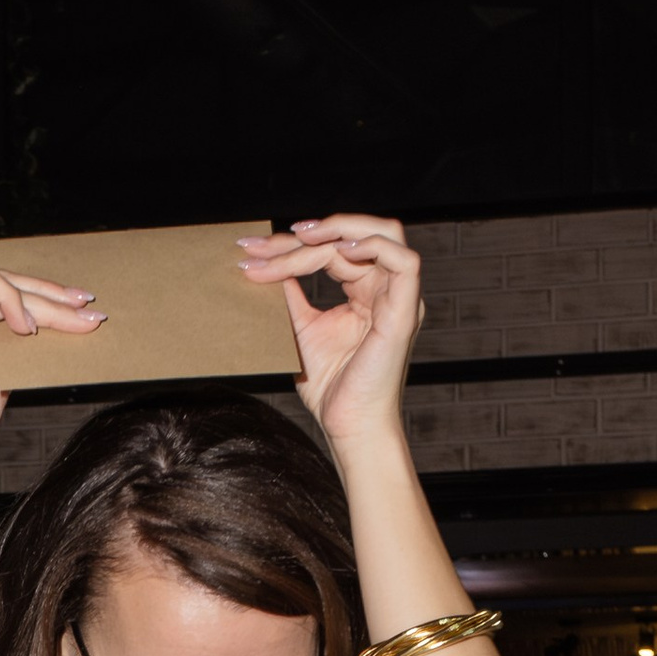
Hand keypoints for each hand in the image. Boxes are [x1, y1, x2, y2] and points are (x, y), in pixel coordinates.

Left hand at [241, 216, 423, 442]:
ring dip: (339, 229)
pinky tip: (337, 250)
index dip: (292, 246)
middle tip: (264, 246)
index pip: (333, 250)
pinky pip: (405, 262)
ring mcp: (399, 299)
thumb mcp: (301, 330)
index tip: (251, 253)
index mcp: (367, 292)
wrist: (349, 426)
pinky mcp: (405, 313)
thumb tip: (267, 265)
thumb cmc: (331, 387)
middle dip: (306, 236)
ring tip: (299, 237)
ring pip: (383, 235)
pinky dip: (373, 246)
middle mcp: (386, 290)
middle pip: (352, 237)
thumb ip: (291, 296)